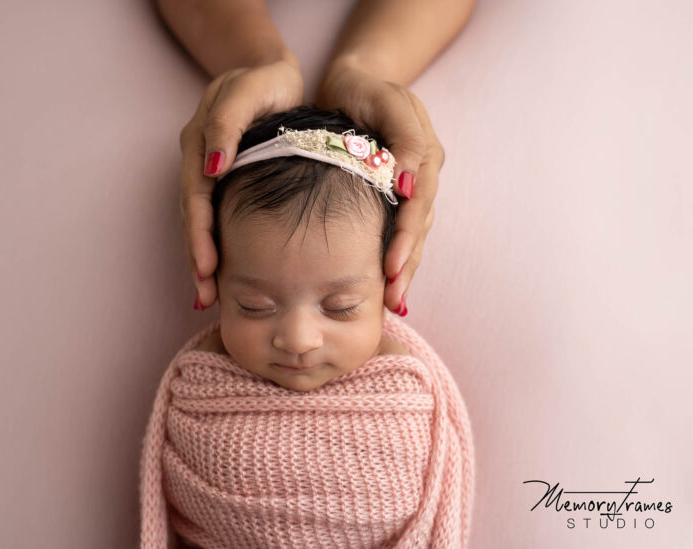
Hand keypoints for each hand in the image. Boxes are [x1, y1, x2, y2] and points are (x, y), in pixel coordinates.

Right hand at [178, 55, 302, 308]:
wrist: (270, 72)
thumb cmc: (267, 82)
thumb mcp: (251, 90)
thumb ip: (228, 123)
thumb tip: (214, 166)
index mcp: (200, 142)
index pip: (196, 196)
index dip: (200, 233)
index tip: (207, 267)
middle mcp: (198, 159)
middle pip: (193, 216)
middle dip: (197, 257)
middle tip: (205, 296)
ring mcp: (206, 169)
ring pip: (199, 220)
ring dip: (202, 258)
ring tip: (207, 296)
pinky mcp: (221, 178)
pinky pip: (213, 215)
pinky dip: (214, 243)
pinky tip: (218, 272)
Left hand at [316, 61, 441, 315]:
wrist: (351, 84)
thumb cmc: (363, 90)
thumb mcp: (385, 99)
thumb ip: (403, 135)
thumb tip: (406, 179)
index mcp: (424, 154)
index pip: (418, 203)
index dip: (406, 236)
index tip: (392, 266)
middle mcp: (422, 175)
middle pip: (419, 227)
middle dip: (407, 264)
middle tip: (393, 298)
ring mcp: (411, 188)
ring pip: (413, 235)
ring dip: (404, 269)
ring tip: (394, 302)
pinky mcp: (394, 197)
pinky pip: (399, 231)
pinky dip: (396, 258)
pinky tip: (390, 287)